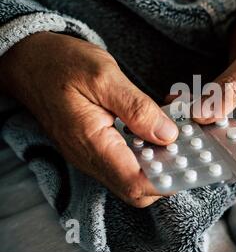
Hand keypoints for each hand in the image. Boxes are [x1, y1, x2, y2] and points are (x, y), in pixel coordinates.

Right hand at [0, 32, 178, 206]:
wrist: (29, 61)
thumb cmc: (62, 64)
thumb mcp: (104, 77)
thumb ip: (137, 108)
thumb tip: (168, 135)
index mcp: (92, 143)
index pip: (135, 184)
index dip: (167, 180)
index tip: (190, 164)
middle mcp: (90, 158)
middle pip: (135, 189)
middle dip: (166, 176)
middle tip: (188, 151)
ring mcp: (90, 156)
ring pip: (130, 179)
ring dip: (156, 166)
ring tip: (177, 142)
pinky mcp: (92, 148)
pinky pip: (122, 164)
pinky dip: (144, 155)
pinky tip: (156, 134)